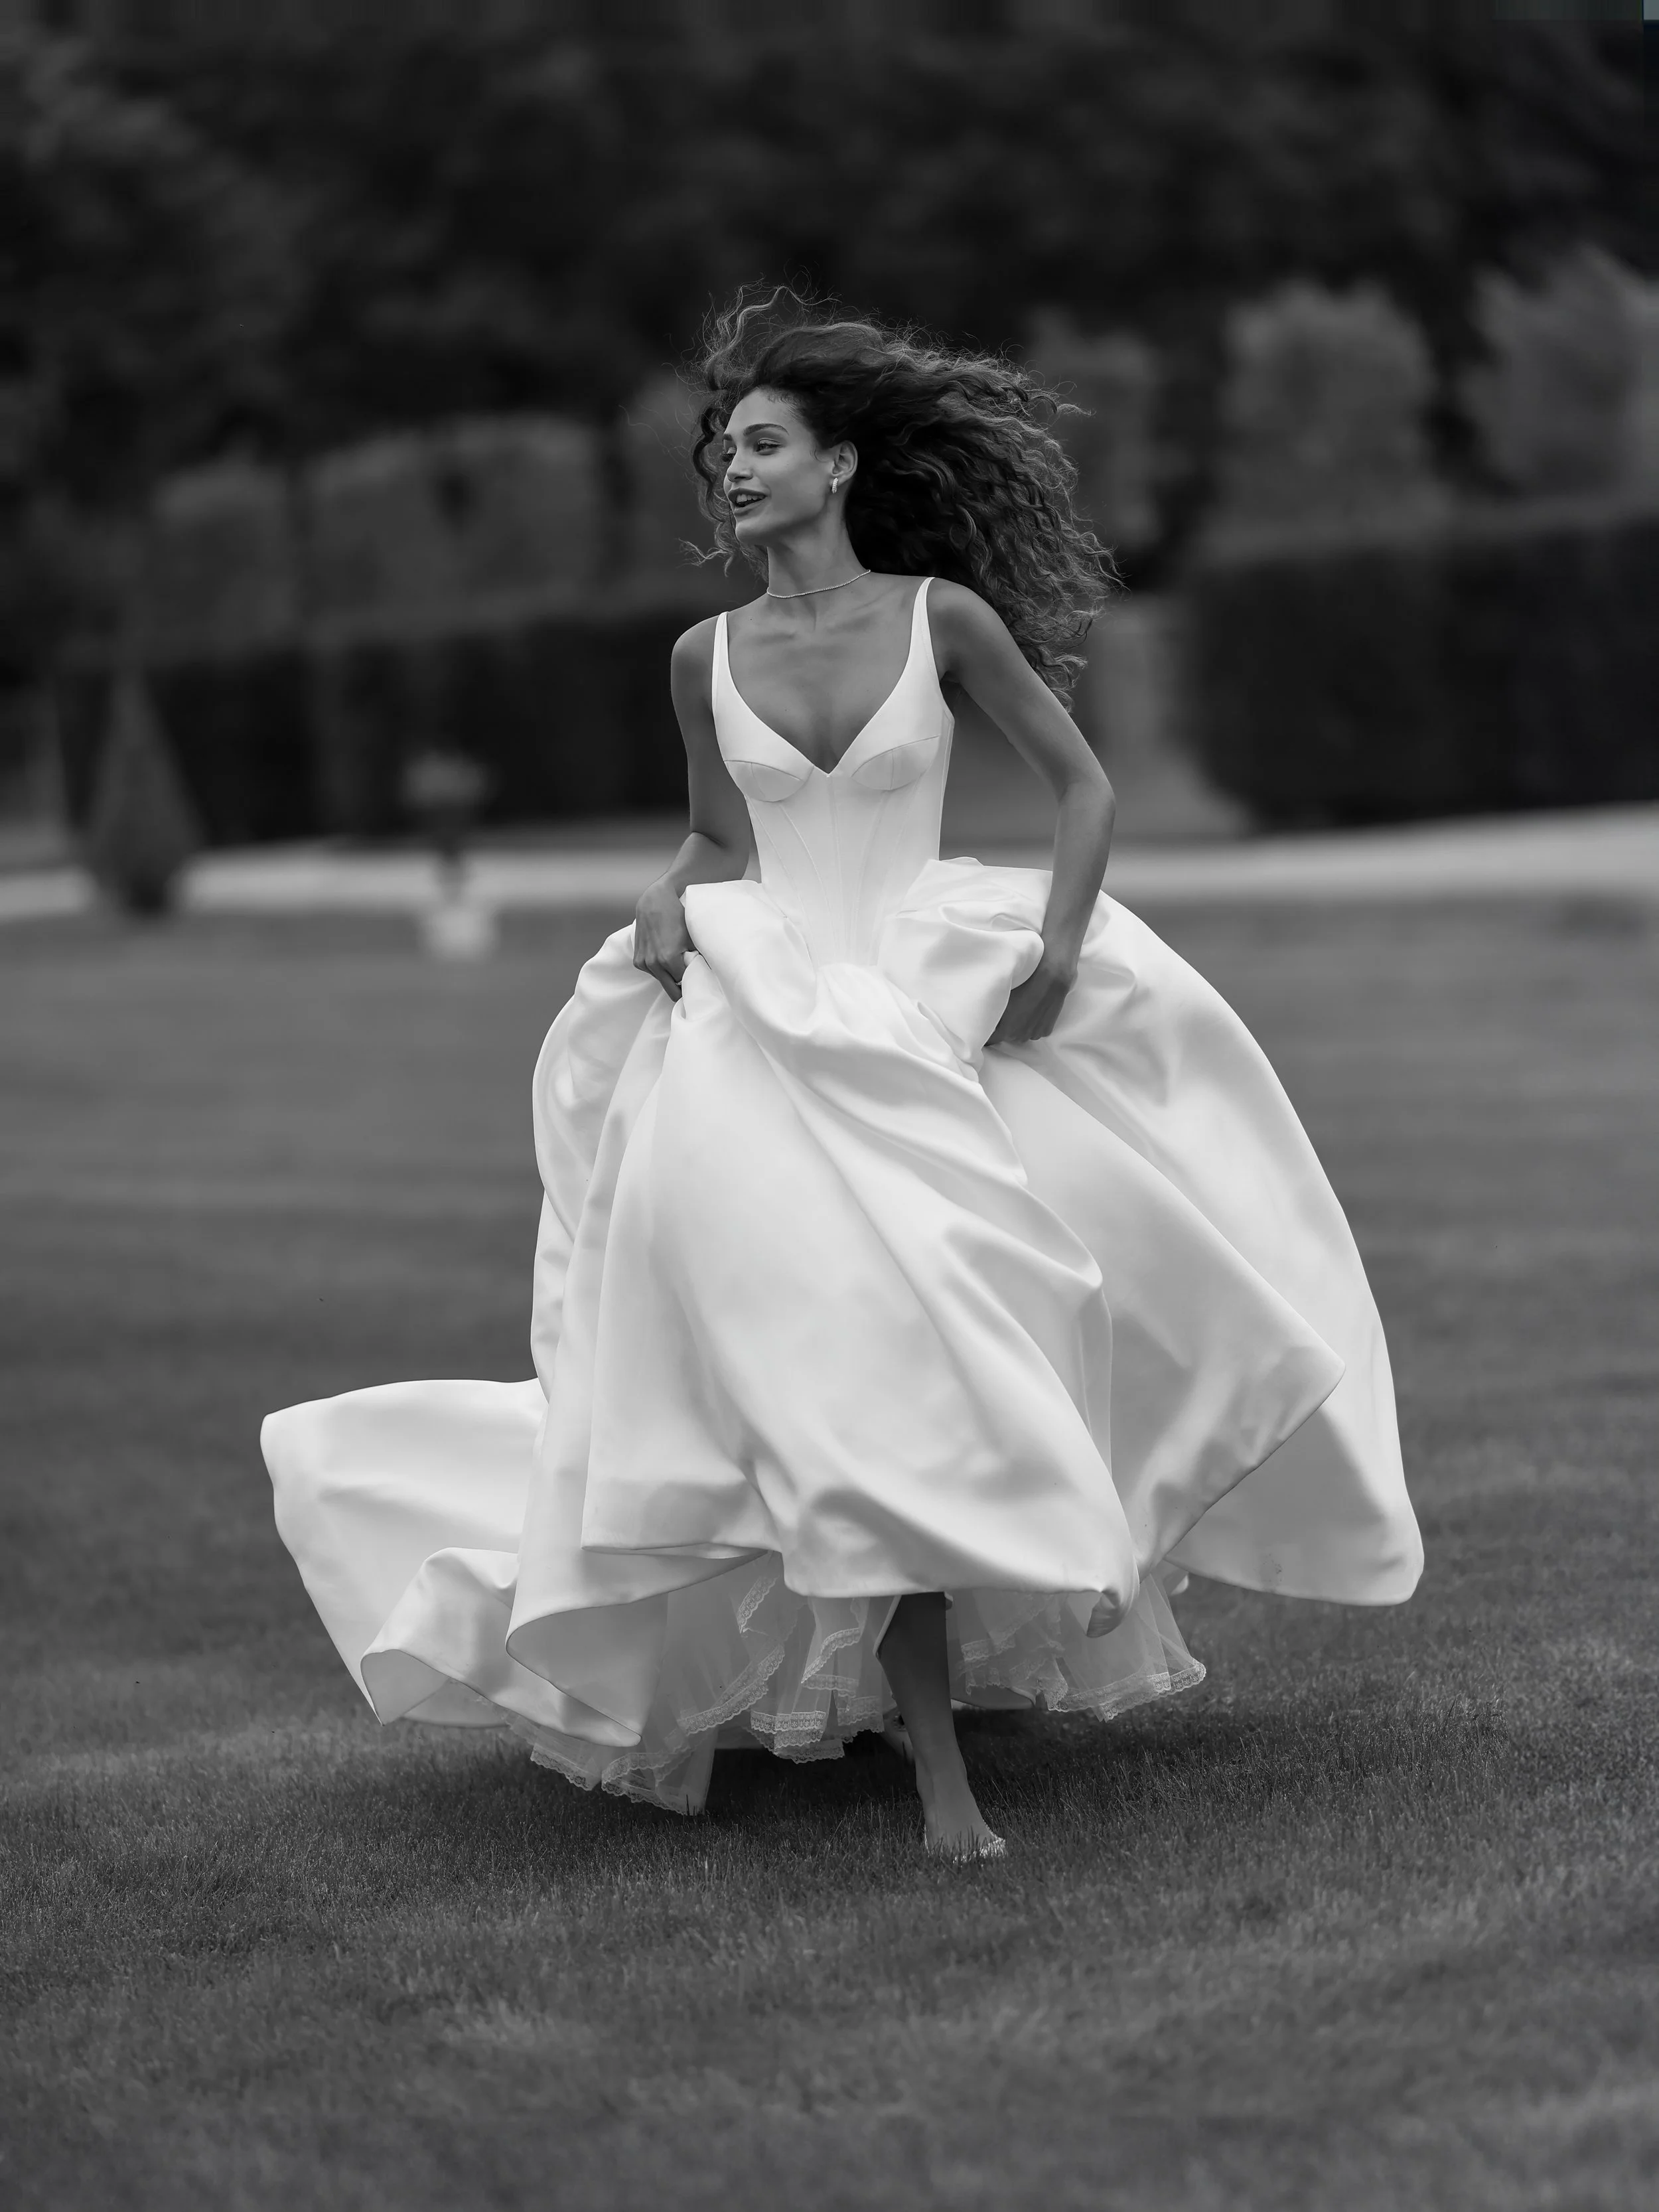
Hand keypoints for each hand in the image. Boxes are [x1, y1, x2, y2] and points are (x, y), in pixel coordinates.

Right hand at [632, 878, 694, 1001]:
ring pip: (662, 981)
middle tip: (692, 981)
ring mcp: (643, 962)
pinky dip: (661, 969)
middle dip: (682, 987)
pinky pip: (653, 973)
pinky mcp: (637, 960)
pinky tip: (666, 956)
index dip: (692, 981)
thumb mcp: (693, 936)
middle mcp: (653, 963)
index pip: (684, 983)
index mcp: (668, 959)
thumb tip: (711, 973)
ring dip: (670, 976)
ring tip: (678, 962)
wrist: (654, 901)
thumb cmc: (677, 916)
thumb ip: (700, 957)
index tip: (699, 979)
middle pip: (671, 991)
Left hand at [985, 945, 1077, 1049]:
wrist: (1050, 978)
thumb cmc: (1024, 984)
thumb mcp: (1002, 997)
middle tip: (1007, 1012)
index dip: (988, 1032)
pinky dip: (1033, 1025)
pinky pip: (1035, 1031)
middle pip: (1007, 1036)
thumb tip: (988, 1017)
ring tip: (1023, 1010)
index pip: (991, 1039)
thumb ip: (993, 1012)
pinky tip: (1034, 1011)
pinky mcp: (1046, 1030)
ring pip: (1022, 1034)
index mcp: (1005, 1031)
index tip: (987, 1026)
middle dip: (1004, 1027)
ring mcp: (1034, 1034)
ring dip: (1020, 1027)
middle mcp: (1019, 1036)